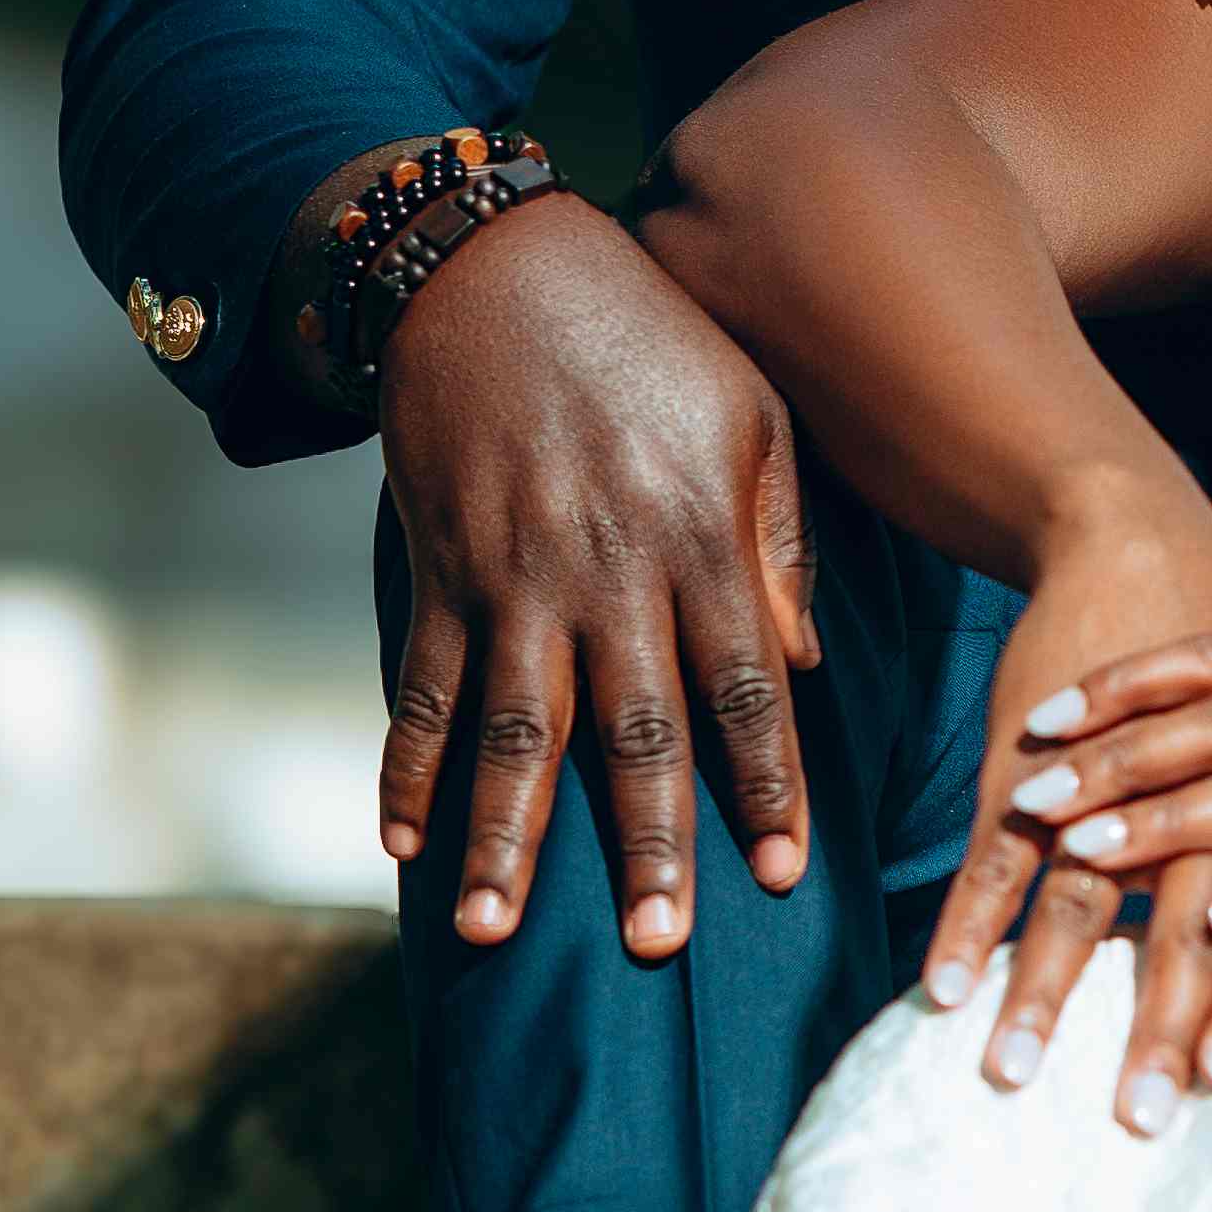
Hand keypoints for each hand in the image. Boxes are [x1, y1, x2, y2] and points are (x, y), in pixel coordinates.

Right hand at [375, 196, 820, 956]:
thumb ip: (783, 543)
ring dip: (503, 838)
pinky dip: (409, 769)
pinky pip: (424, 688)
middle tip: (655, 943)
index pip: (748, 686)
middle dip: (645, 846)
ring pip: (514, 731)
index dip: (768, 783)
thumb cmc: (647, 337)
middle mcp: (608, 570)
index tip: (786, 874)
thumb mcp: (753, 412)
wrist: (493, 269)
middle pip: (634, 731)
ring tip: (492, 931)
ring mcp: (513, 576)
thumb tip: (808, 664)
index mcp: (701, 535)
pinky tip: (404, 845)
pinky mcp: (441, 568)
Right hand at [914, 464, 1211, 1109]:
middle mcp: (1188, 801)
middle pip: (1178, 926)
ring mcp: (1102, 783)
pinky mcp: (1030, 765)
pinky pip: (995, 854)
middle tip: (1139, 1117)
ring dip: (1043, 990)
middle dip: (1155, 1023)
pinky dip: (968, 922)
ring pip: (1077, 898)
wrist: (1137, 544)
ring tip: (1015, 1076)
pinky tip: (943, 989)